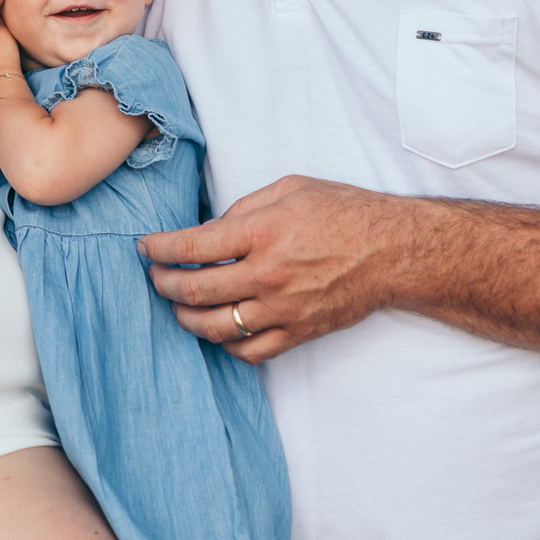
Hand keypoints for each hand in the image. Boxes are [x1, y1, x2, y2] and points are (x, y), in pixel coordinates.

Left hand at [139, 175, 414, 361]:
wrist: (393, 251)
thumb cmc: (345, 212)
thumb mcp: (290, 189)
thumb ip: (244, 209)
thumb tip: (210, 230)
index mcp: (262, 233)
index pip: (190, 246)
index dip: (158, 249)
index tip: (145, 248)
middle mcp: (267, 275)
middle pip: (193, 290)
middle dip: (162, 284)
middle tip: (155, 277)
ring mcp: (282, 309)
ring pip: (214, 327)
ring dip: (185, 318)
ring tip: (178, 306)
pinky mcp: (298, 332)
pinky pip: (249, 351)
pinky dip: (225, 344)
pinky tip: (218, 330)